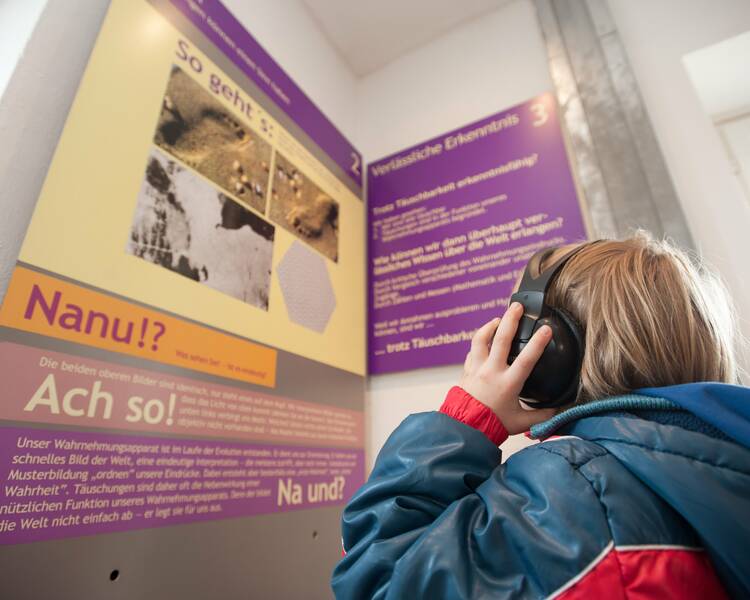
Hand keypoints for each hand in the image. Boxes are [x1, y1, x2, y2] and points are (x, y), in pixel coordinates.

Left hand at [459, 303, 555, 433]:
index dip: (538, 343)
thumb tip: (558, 411)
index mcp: (508, 383)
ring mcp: (477, 369)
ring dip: (489, 326)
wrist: (465, 428)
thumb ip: (541, 416)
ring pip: (481, 340)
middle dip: (510, 320)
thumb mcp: (521, 422)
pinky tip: (484, 340)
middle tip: (518, 306)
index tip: (546, 329)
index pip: (526, 359)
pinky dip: (479, 343)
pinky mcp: (467, 371)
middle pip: (501, 339)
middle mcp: (492, 372)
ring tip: (498, 319)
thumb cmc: (493, 425)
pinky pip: (472, 351)